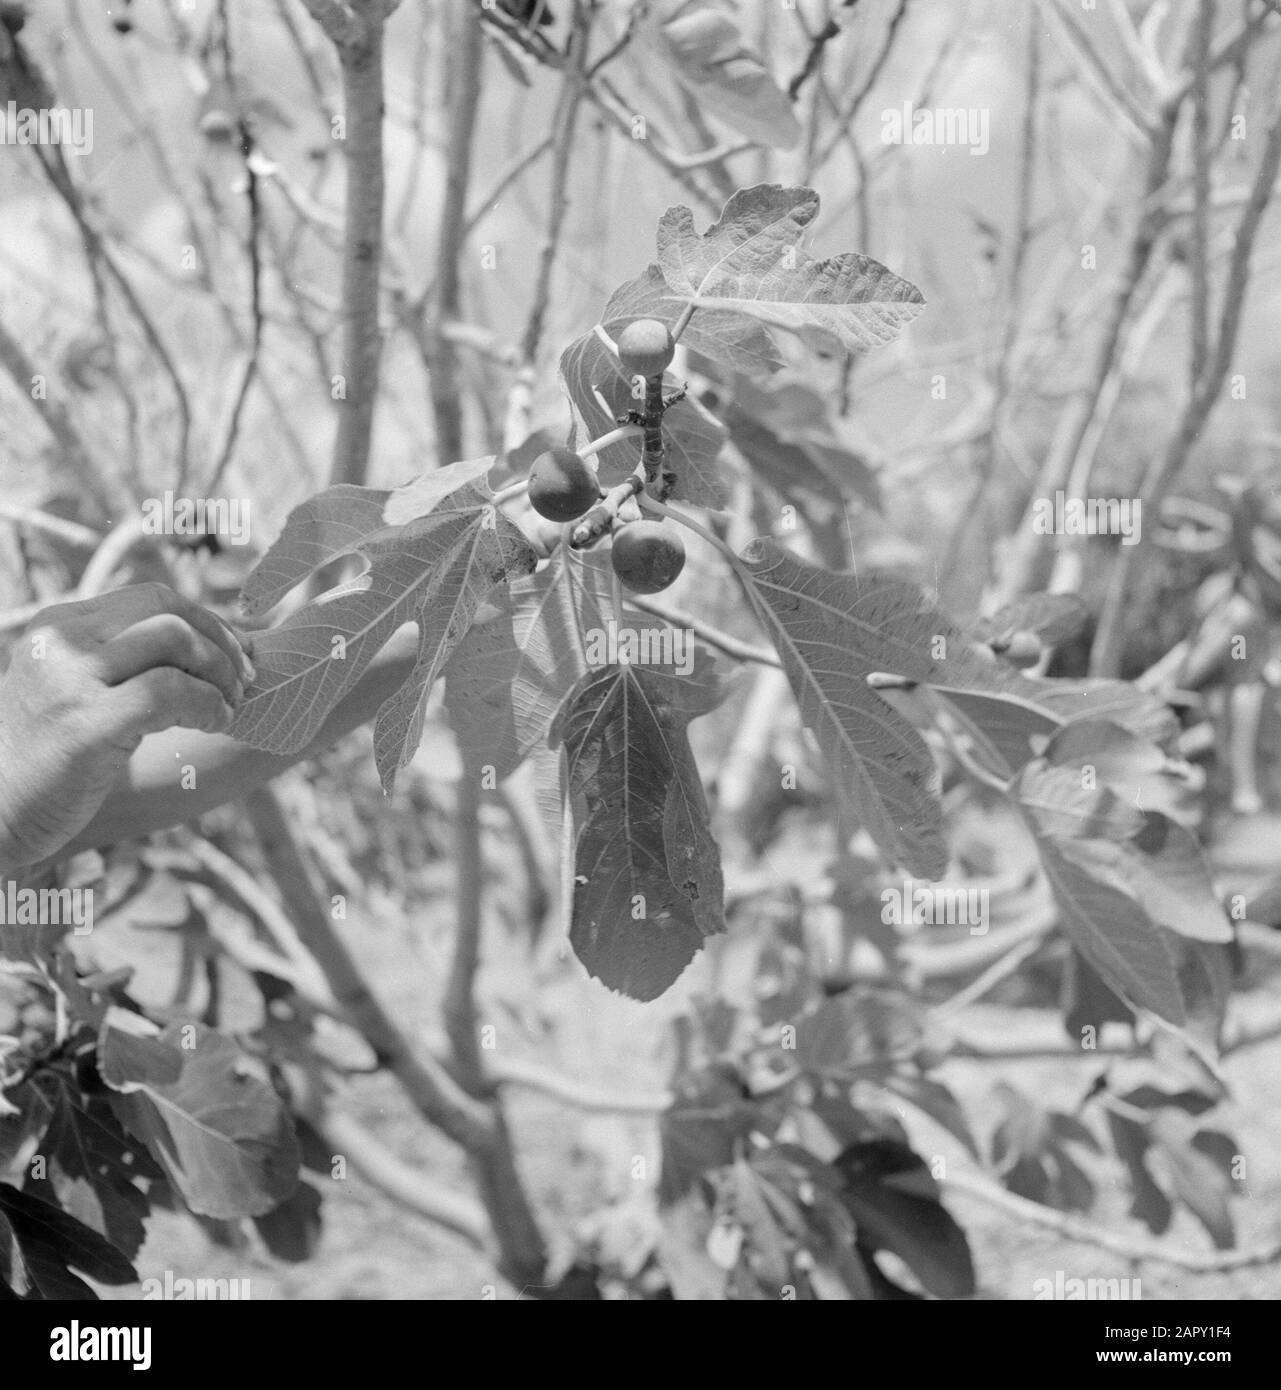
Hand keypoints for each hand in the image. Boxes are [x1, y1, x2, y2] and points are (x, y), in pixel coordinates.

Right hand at [0, 584, 254, 869]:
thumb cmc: (48, 763)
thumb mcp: (80, 694)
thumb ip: (129, 666)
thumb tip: (221, 649)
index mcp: (60, 628)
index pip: (151, 598)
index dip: (208, 622)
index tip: (240, 653)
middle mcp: (62, 644)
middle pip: (166, 609)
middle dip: (221, 641)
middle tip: (246, 680)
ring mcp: (70, 681)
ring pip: (173, 640)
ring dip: (220, 673)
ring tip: (229, 707)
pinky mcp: (85, 724)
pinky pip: (170, 693)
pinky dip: (208, 705)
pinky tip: (216, 723)